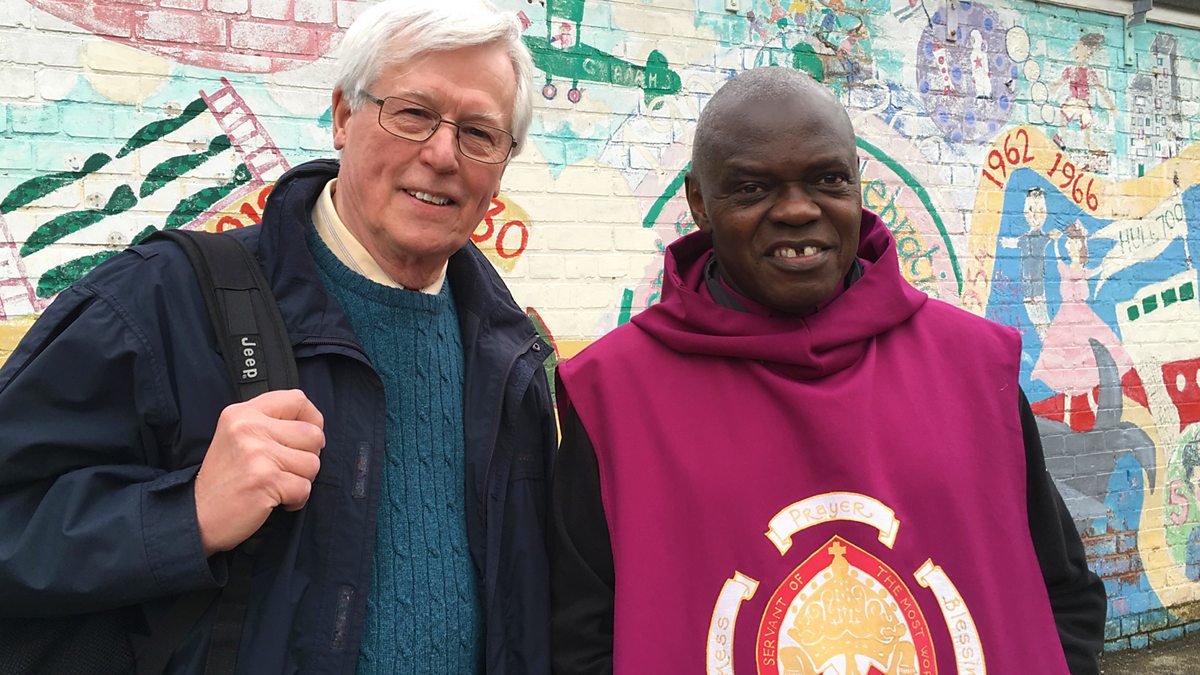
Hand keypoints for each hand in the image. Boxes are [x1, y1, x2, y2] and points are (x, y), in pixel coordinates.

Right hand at [194, 390, 324, 555]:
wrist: (197, 515)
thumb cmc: (224, 480)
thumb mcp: (237, 437)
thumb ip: (269, 423)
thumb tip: (313, 424)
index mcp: (242, 413)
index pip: (297, 399)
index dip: (312, 419)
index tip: (304, 439)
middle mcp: (248, 428)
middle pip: (313, 434)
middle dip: (308, 457)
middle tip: (285, 470)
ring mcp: (257, 453)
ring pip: (313, 463)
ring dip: (301, 480)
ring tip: (276, 485)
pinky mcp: (265, 480)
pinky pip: (305, 488)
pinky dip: (296, 500)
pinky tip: (274, 499)